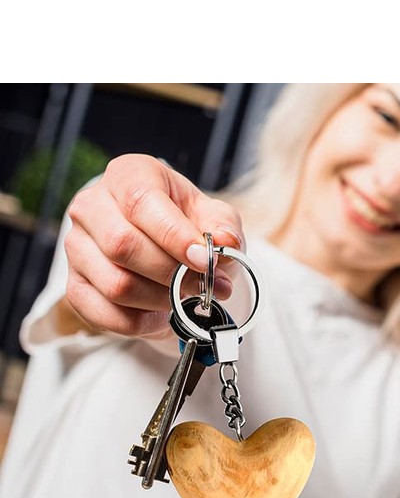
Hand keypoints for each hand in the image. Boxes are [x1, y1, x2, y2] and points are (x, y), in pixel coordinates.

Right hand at [64, 154, 244, 337]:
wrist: (166, 249)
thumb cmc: (189, 225)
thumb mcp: (214, 217)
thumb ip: (224, 227)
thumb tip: (225, 241)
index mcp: (128, 175)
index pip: (141, 202)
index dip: (174, 236)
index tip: (205, 261)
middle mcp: (92, 206)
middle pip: (122, 245)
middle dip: (173, 274)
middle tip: (207, 287)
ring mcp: (77, 248)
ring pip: (116, 284)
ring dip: (162, 299)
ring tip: (188, 298)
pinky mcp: (75, 286)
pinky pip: (108, 314)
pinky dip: (144, 322)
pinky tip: (164, 311)